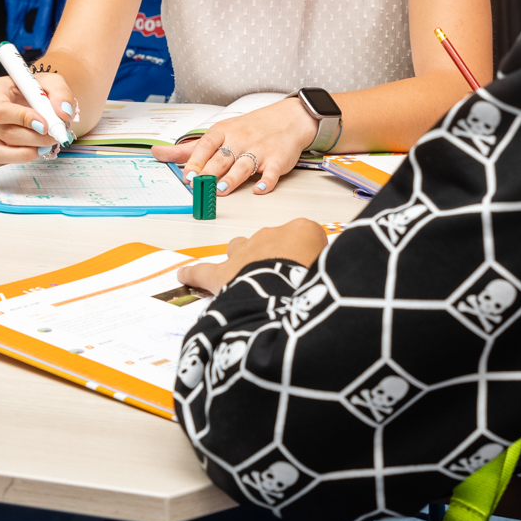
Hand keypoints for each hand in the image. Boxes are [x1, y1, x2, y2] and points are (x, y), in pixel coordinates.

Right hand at [0, 66, 77, 200]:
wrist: (34, 99)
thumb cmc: (37, 91)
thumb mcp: (52, 81)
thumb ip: (60, 93)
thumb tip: (62, 113)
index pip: (1, 110)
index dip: (23, 119)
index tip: (45, 124)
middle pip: (4, 133)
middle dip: (33, 138)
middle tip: (54, 136)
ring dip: (23, 155)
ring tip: (43, 149)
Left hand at [154, 98, 317, 196]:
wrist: (288, 119)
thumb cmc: (249, 128)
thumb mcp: (218, 133)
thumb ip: (188, 148)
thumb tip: (157, 153)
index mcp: (223, 132)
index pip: (206, 145)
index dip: (195, 161)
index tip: (186, 175)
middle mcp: (239, 140)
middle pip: (222, 157)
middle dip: (209, 171)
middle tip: (198, 184)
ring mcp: (259, 150)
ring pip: (244, 165)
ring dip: (233, 177)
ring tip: (222, 189)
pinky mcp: (277, 160)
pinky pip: (272, 172)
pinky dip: (266, 181)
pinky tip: (259, 189)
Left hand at [176, 218, 327, 294]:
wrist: (287, 290)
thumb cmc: (314, 279)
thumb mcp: (335, 268)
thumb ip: (331, 267)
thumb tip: (334, 277)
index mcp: (301, 231)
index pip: (304, 237)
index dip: (305, 255)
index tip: (308, 268)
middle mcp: (270, 235)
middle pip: (270, 242)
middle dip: (274, 258)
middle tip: (282, 279)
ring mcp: (244, 251)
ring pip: (238, 249)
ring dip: (242, 261)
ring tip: (246, 279)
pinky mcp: (221, 273)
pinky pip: (203, 271)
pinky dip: (194, 275)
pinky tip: (185, 277)